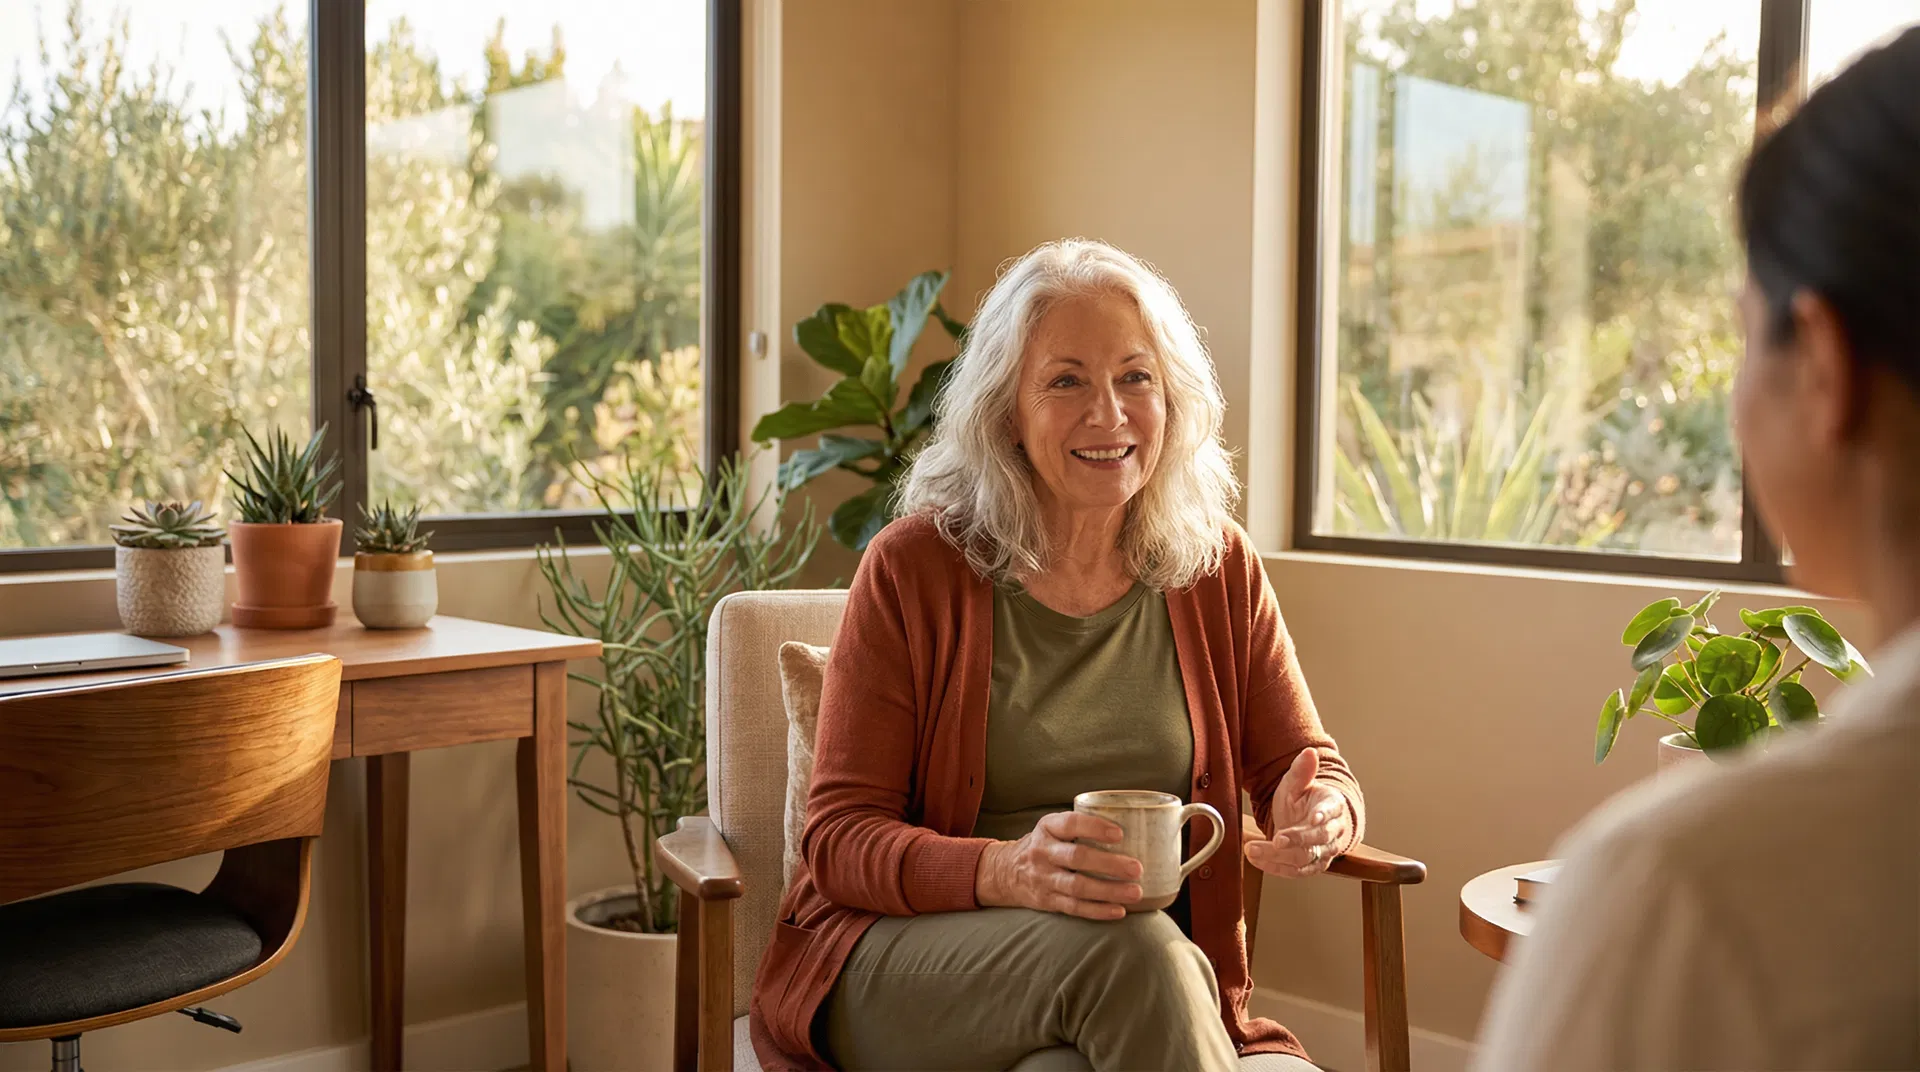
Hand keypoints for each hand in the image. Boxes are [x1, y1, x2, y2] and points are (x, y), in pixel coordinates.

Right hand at [974, 811, 1144, 919]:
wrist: (1006, 872)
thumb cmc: (1045, 845)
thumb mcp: (1053, 827)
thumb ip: (1082, 825)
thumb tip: (1133, 822)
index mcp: (1048, 827)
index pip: (1070, 824)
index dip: (1095, 828)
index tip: (1120, 834)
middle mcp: (1043, 852)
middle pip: (1077, 857)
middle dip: (1109, 863)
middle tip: (1137, 868)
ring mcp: (1043, 878)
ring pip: (1077, 886)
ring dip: (1108, 890)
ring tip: (1135, 892)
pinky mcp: (1047, 901)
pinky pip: (1073, 908)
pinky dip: (1097, 910)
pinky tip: (1119, 911)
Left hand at [1244, 749, 1350, 877]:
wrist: (1309, 820)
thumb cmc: (1305, 799)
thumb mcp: (1298, 782)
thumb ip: (1301, 770)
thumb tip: (1309, 752)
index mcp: (1333, 807)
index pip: (1332, 812)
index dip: (1324, 815)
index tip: (1314, 818)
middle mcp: (1333, 832)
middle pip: (1320, 839)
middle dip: (1298, 840)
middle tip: (1277, 839)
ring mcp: (1324, 851)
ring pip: (1305, 858)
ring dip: (1278, 857)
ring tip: (1253, 850)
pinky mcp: (1312, 866)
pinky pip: (1295, 871)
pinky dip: (1275, 868)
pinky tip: (1255, 859)